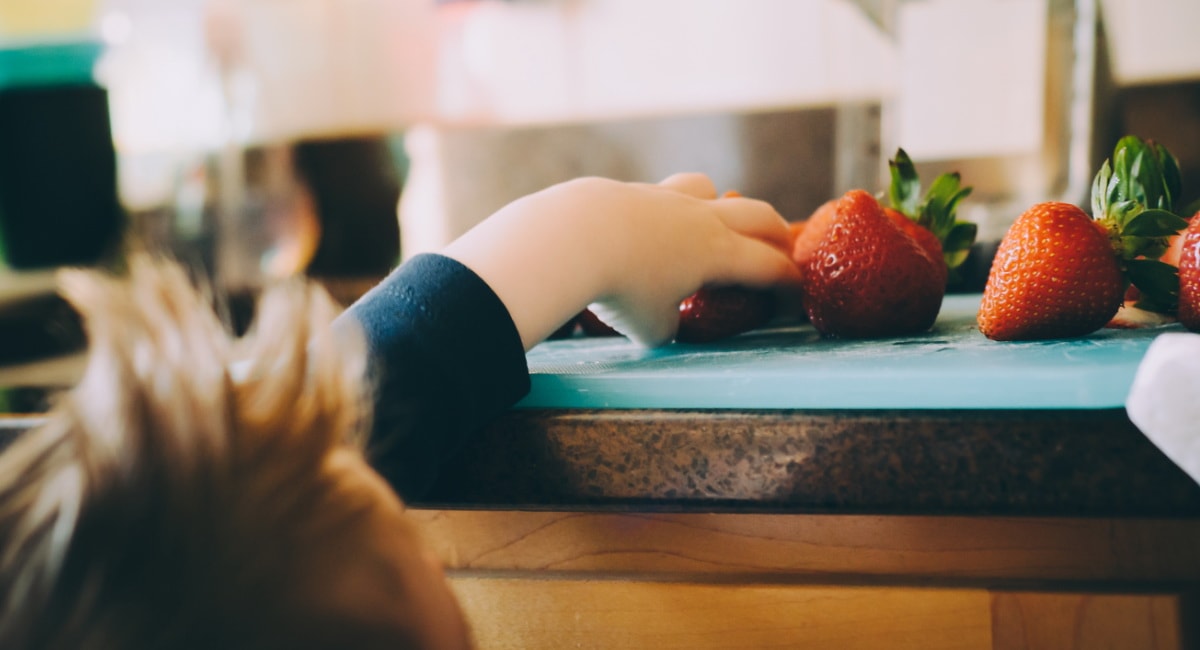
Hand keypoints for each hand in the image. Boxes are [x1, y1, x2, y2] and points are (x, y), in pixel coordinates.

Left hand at [441, 173, 801, 347]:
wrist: (572, 238)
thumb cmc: (619, 289)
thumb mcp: (651, 328)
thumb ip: (667, 326)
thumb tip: (664, 322)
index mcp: (719, 253)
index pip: (769, 266)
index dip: (789, 283)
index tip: (795, 296)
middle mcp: (701, 219)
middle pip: (757, 215)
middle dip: (775, 233)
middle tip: (781, 249)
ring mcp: (665, 198)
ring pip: (709, 189)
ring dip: (721, 205)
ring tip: (714, 223)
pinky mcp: (631, 192)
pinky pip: (662, 195)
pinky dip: (669, 211)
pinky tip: (650, 228)